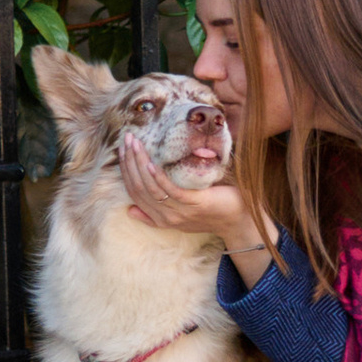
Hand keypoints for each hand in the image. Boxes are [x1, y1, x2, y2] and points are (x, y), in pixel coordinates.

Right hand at [120, 136, 274, 283]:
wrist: (238, 220)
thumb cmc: (210, 214)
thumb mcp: (179, 217)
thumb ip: (154, 216)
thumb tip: (130, 210)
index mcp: (161, 219)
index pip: (135, 193)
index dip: (126, 172)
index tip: (123, 151)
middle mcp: (166, 217)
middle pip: (139, 188)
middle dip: (129, 163)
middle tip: (126, 141)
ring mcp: (179, 212)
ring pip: (150, 187)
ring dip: (139, 164)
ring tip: (135, 145)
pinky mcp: (193, 204)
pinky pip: (169, 190)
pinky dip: (157, 176)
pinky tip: (151, 162)